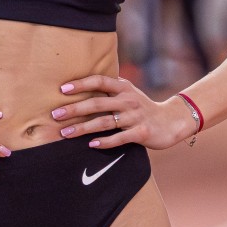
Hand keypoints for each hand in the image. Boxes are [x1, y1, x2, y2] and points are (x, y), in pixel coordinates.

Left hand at [53, 74, 199, 150]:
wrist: (171, 121)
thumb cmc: (142, 107)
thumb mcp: (129, 93)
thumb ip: (110, 88)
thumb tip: (80, 83)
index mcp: (124, 88)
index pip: (100, 81)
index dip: (81, 84)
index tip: (62, 89)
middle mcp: (128, 100)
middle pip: (97, 104)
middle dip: (74, 109)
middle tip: (55, 115)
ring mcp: (135, 117)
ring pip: (104, 122)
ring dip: (83, 128)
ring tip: (65, 133)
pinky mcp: (141, 132)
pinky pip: (120, 138)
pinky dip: (105, 142)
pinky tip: (91, 144)